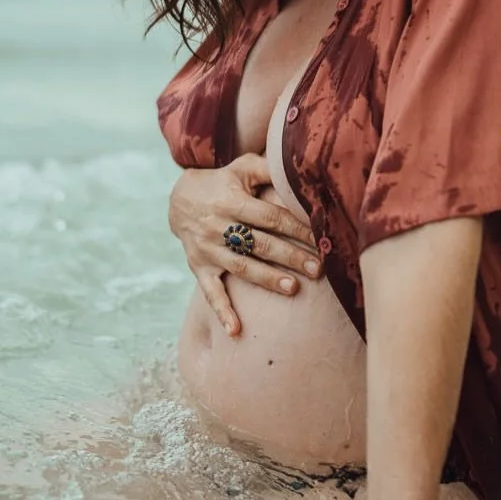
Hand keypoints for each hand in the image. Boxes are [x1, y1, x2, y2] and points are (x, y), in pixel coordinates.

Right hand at [168, 155, 320, 336]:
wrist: (179, 199)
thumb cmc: (223, 182)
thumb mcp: (242, 168)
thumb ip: (268, 169)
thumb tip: (298, 171)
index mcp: (232, 201)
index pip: (271, 217)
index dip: (297, 228)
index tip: (321, 239)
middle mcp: (218, 225)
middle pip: (260, 244)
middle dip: (290, 256)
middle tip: (317, 269)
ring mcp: (208, 249)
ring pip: (241, 267)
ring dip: (267, 279)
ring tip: (293, 289)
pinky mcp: (199, 267)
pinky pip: (210, 292)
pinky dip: (222, 312)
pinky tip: (235, 331)